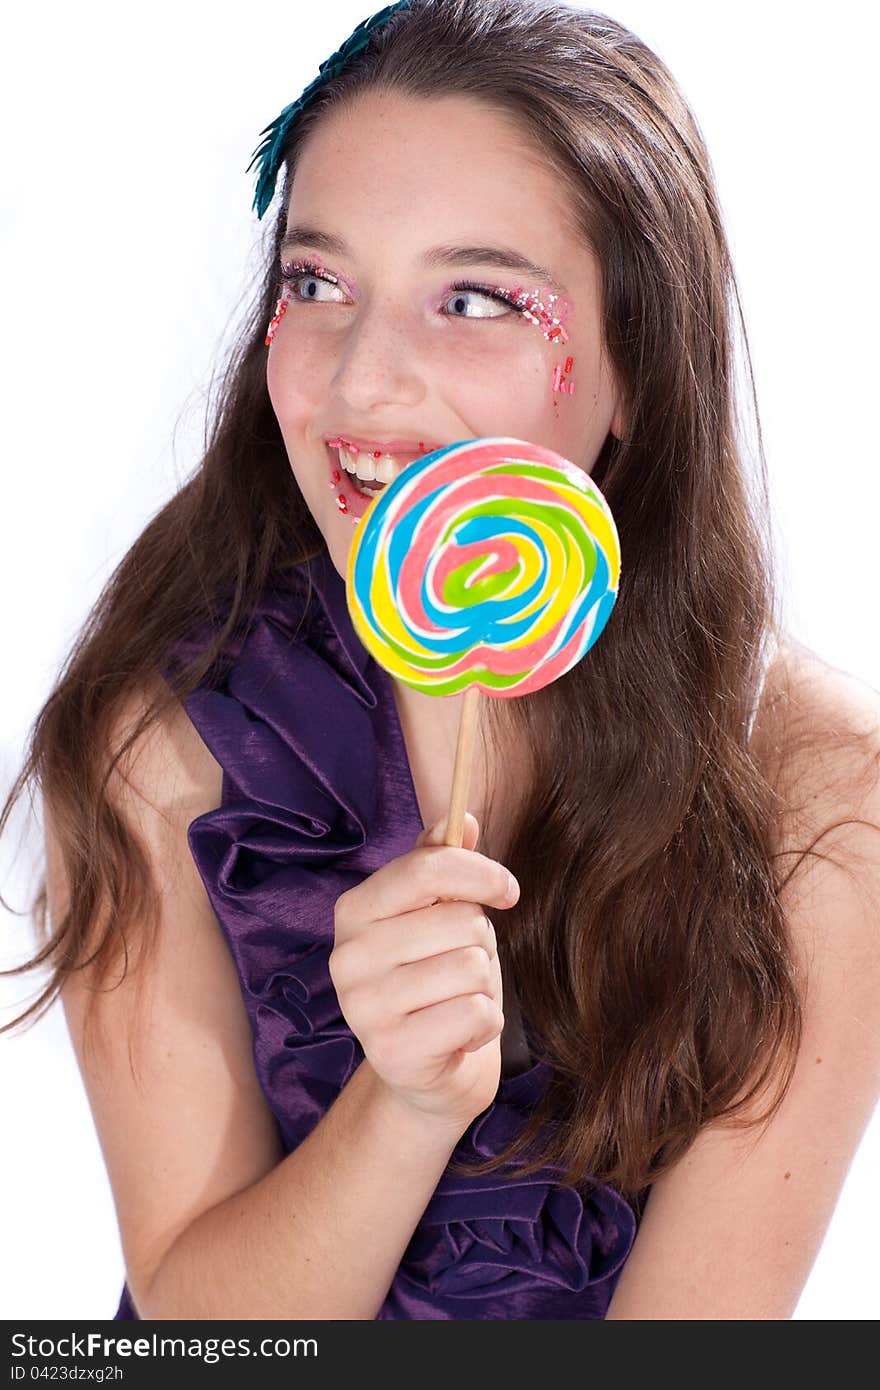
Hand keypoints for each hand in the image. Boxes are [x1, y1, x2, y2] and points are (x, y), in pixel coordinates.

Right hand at [330, 813, 518, 1131]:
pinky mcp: (390, 1052)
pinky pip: (475, 1014)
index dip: (480, 874)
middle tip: (461, 967)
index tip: (508, 891)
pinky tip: (459, 1035)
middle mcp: (347, 956)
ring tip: (458, 1001)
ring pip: (472, 968)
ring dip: (484, 986)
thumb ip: (443, 866)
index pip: (426, 870)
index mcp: (355, 910)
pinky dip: (484, 1024)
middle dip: (481, 944)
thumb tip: (462, 817)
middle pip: (460, 921)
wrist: (425, 1075)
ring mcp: (363, 1007)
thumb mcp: (440, 917)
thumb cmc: (437, 982)